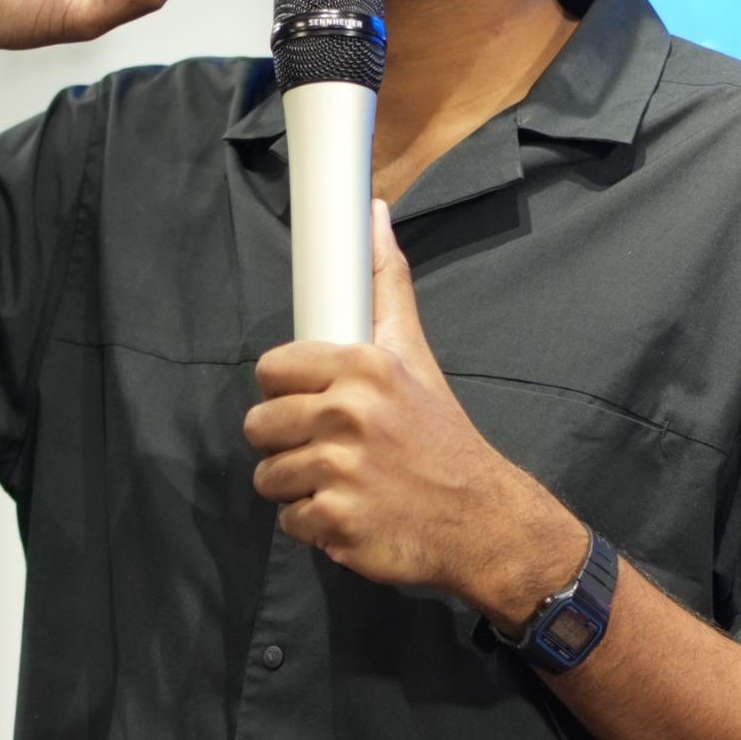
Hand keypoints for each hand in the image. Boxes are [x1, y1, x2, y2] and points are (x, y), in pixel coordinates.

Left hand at [246, 206, 586, 623]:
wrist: (480, 518)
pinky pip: (289, 522)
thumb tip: (373, 213)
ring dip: (297, 486)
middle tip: (329, 449)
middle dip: (286, 442)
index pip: (272, 370)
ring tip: (342, 483)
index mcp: (362, 367)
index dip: (287, 391)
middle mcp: (349, 415)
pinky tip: (350, 514)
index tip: (315, 404)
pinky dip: (314, 526)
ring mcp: (341, 473)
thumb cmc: (440, 433)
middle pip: (259, 425)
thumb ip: (386, 285)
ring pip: (268, 477)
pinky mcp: (337, 523)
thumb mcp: (414, 352)